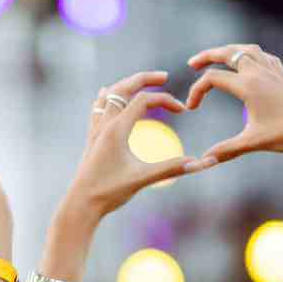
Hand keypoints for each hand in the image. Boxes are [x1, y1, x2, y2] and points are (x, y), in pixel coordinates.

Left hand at [64, 71, 204, 219]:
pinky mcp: (92, 139)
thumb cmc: (109, 192)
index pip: (143, 100)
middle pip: (123, 88)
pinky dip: (106, 97)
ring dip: (126, 85)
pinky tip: (105, 93)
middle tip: (164, 77)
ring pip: (108, 95)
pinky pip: (97, 108)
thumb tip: (202, 163)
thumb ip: (172, 168)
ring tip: (141, 82)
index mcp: (116, 129)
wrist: (80, 204)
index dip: (166, 100)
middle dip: (144, 79)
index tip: (183, 110)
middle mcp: (104, 125)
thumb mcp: (143, 179)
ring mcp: (96, 131)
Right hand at [186, 43, 282, 163]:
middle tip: (191, 64)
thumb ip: (226, 150)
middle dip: (207, 56)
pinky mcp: (282, 76)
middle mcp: (259, 73)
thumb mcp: (252, 142)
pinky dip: (249, 55)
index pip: (212, 78)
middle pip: (227, 53)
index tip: (192, 109)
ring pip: (246, 50)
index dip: (196, 92)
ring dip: (229, 50)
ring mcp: (272, 71)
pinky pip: (263, 56)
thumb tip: (203, 161)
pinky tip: (248, 62)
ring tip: (217, 57)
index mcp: (248, 86)